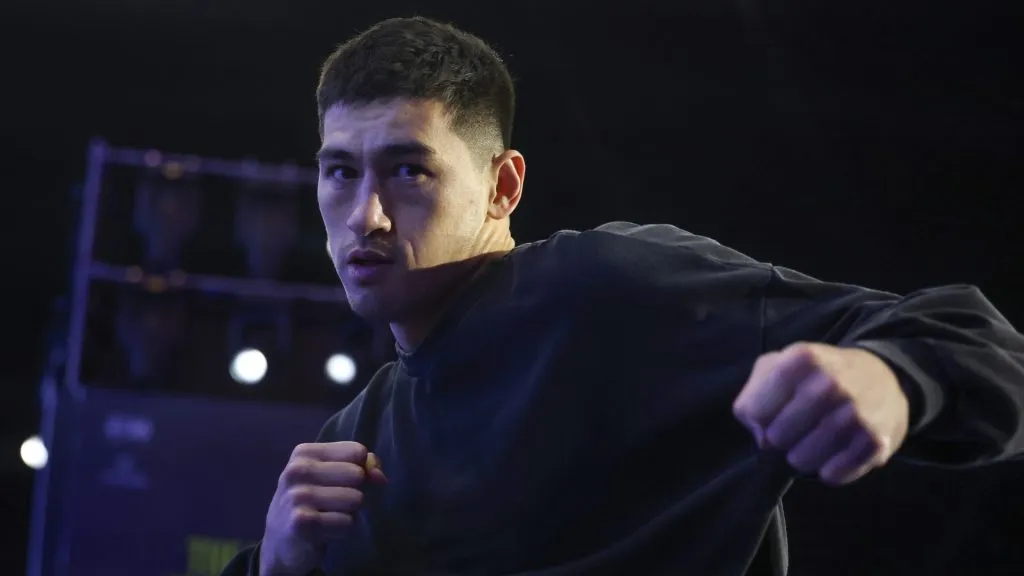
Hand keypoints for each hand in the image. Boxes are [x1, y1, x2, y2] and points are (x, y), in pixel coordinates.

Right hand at [260, 442, 386, 575]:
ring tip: (329, 517)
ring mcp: (298, 496)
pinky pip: (347, 523)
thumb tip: (380, 477)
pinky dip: (342, 531)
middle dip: (355, 493)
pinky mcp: (302, 523)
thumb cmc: (311, 503)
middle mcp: (298, 470)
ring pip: (355, 499)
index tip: (345, 483)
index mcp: (304, 453)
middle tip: (334, 504)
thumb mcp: (331, 476)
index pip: (357, 451)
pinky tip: (324, 532)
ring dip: (349, 513)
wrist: (280, 543)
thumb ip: (362, 467)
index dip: (363, 469)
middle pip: (358, 475)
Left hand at [732, 342, 908, 484]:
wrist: (884, 378)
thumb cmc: (818, 374)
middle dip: (780, 438)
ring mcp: (854, 414)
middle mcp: (829, 384)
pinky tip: (836, 452)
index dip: (760, 418)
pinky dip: (829, 470)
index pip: (755, 411)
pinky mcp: (874, 443)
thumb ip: (752, 396)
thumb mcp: (779, 365)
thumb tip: (759, 435)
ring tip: (814, 440)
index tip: (774, 411)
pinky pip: (832, 475)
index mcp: (802, 358)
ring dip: (802, 456)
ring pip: (801, 461)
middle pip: (776, 438)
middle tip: (796, 428)